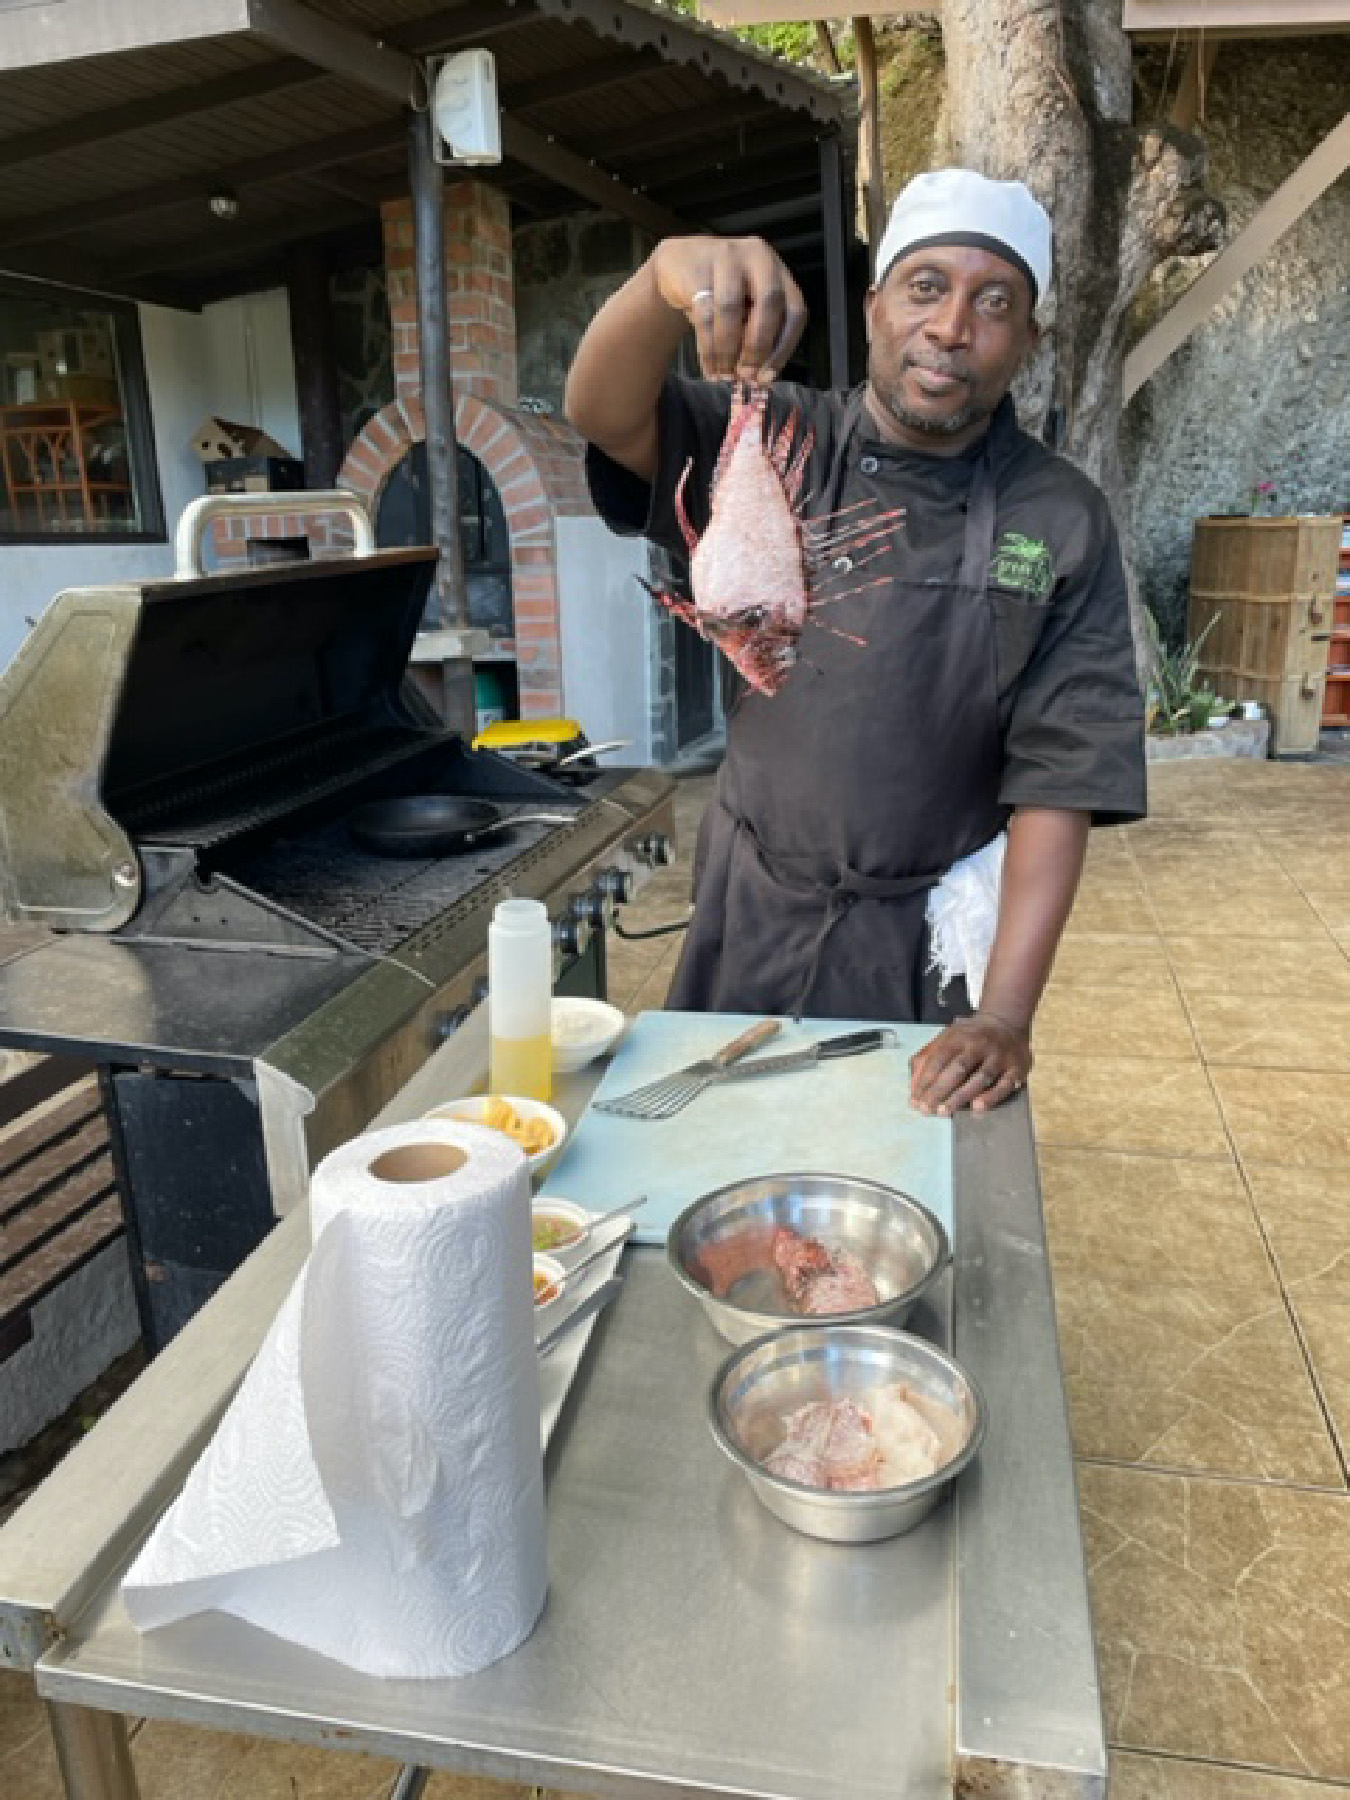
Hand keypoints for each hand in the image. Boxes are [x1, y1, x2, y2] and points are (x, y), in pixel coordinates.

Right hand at [651, 236, 807, 383]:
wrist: (679, 263)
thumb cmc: (720, 292)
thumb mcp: (746, 309)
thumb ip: (756, 334)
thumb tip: (761, 379)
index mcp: (778, 271)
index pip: (794, 309)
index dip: (785, 347)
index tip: (768, 376)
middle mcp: (759, 257)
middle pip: (768, 303)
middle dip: (758, 346)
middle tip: (746, 375)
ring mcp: (727, 257)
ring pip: (731, 309)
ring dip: (728, 350)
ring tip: (723, 375)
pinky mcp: (698, 268)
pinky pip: (704, 313)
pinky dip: (708, 347)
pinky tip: (709, 367)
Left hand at [908, 1013, 1031, 1117]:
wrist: (1006, 1021)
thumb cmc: (969, 1035)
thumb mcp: (946, 1037)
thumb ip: (927, 1058)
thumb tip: (913, 1086)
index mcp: (958, 1037)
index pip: (938, 1059)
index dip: (925, 1081)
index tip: (915, 1100)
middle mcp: (979, 1045)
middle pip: (958, 1069)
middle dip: (940, 1090)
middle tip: (927, 1109)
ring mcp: (999, 1056)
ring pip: (980, 1078)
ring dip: (961, 1096)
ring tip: (946, 1111)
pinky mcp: (1016, 1068)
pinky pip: (1004, 1085)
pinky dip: (991, 1097)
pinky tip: (977, 1108)